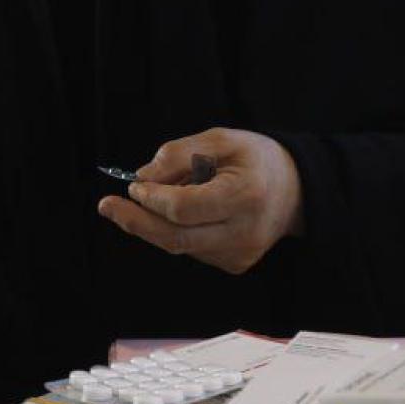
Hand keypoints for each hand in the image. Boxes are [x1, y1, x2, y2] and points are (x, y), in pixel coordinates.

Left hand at [97, 128, 304, 274]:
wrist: (297, 190)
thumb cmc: (256, 159)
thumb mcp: (220, 139)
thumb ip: (178, 154)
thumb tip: (142, 178)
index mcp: (245, 196)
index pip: (184, 209)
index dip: (152, 199)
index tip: (134, 185)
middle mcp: (244, 232)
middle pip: (175, 238)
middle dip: (135, 222)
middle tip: (107, 206)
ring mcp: (240, 254)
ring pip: (180, 245)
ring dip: (154, 223)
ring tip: (153, 196)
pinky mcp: (234, 264)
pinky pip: (191, 249)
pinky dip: (175, 229)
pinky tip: (181, 211)